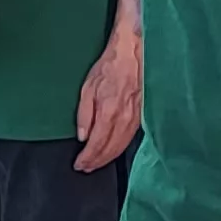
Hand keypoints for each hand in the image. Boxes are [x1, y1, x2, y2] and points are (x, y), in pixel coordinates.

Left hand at [73, 17, 142, 172]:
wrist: (133, 52)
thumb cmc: (109, 66)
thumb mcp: (87, 87)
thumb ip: (84, 114)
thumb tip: (83, 136)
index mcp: (109, 112)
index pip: (97, 144)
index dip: (87, 158)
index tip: (79, 165)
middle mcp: (124, 118)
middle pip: (110, 149)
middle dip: (96, 162)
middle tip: (85, 168)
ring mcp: (136, 117)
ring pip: (122, 146)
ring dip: (108, 158)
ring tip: (97, 164)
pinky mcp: (142, 114)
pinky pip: (130, 137)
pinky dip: (120, 148)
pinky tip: (114, 151)